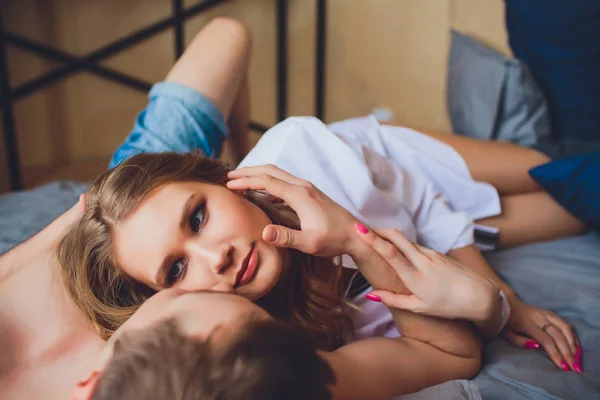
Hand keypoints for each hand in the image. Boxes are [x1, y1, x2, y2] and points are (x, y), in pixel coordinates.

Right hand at [227, 165, 357, 256]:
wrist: (356, 235)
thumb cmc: (334, 240)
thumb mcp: (310, 244)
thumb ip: (286, 238)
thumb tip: (264, 232)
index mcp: (300, 195)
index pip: (267, 182)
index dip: (246, 182)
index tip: (229, 185)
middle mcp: (302, 186)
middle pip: (270, 171)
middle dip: (248, 172)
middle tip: (229, 177)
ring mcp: (307, 188)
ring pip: (278, 174)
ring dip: (258, 174)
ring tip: (241, 181)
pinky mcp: (309, 193)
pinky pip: (284, 181)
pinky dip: (269, 182)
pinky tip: (263, 193)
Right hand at [355, 226, 500, 322]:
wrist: (480, 296)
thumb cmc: (448, 306)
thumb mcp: (419, 307)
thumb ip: (393, 300)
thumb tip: (371, 293)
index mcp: (414, 277)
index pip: (390, 253)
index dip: (373, 239)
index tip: (358, 230)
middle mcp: (422, 261)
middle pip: (397, 237)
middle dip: (378, 230)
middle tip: (361, 228)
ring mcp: (431, 254)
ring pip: (406, 241)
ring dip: (390, 236)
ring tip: (375, 237)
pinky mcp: (438, 253)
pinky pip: (416, 246)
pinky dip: (403, 244)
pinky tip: (398, 249)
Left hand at [503, 301, 582, 371]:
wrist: (508, 303)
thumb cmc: (506, 322)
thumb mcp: (507, 333)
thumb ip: (520, 341)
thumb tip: (538, 346)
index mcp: (527, 323)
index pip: (546, 340)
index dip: (556, 353)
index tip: (563, 366)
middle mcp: (539, 317)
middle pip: (558, 335)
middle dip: (568, 352)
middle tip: (575, 367)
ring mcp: (546, 313)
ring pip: (565, 328)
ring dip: (573, 344)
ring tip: (577, 359)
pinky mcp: (551, 313)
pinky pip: (566, 324)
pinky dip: (573, 336)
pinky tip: (576, 348)